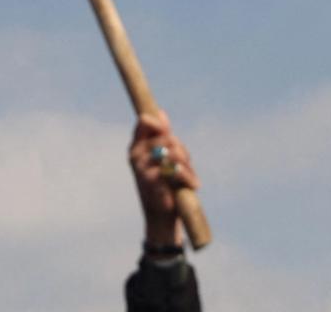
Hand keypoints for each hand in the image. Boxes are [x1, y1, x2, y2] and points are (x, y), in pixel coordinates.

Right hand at [128, 109, 199, 249]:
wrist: (161, 218)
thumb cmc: (162, 186)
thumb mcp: (162, 159)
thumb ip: (162, 138)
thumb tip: (162, 113)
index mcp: (135, 148)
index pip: (144, 122)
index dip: (159, 123)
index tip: (170, 133)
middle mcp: (135, 156)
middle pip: (166, 138)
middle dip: (181, 150)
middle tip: (187, 163)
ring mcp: (142, 169)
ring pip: (173, 153)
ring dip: (187, 166)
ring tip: (192, 179)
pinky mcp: (153, 183)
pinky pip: (177, 171)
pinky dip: (189, 178)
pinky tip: (194, 185)